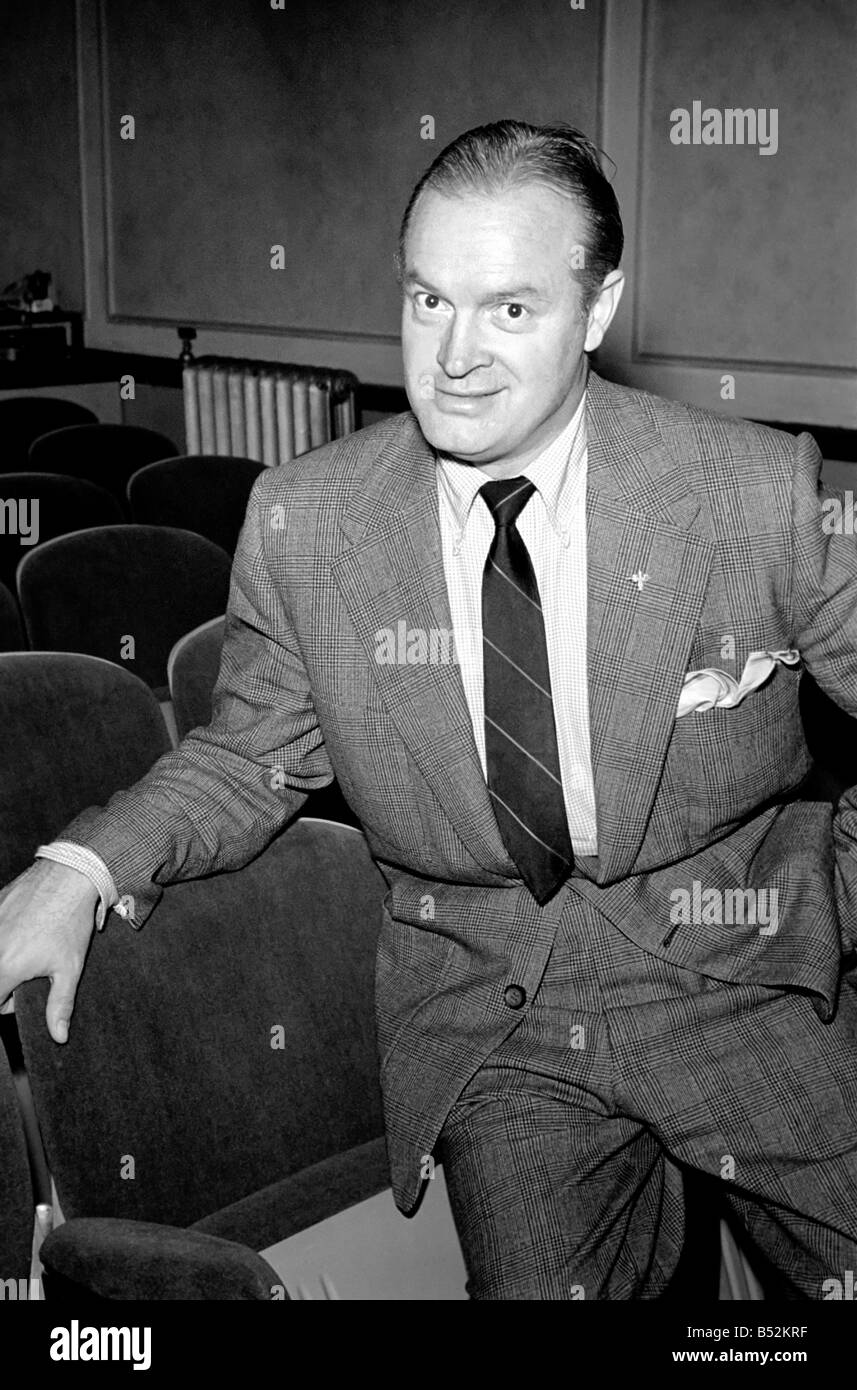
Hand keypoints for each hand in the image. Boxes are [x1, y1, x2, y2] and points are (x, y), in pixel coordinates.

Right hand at [0, 860, 98, 1042]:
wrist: (68, 875)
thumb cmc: (69, 922)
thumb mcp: (69, 968)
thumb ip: (59, 1005)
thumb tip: (58, 1036)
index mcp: (4, 968)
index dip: (5, 1004)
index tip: (20, 995)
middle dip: (4, 981)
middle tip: (28, 970)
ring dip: (3, 959)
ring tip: (26, 947)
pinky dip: (2, 936)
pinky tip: (22, 928)